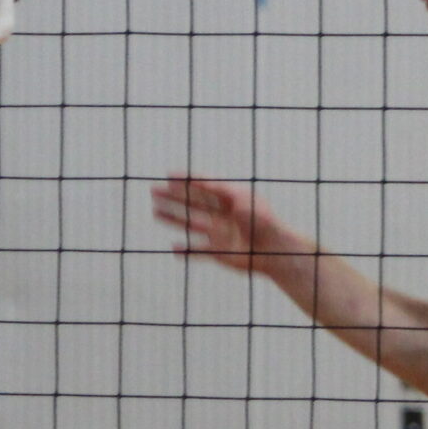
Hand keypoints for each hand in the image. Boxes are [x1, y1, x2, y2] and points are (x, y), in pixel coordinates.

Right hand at [152, 175, 287, 273]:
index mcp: (230, 200)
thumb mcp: (242, 198)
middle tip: (154, 191)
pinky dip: (186, 251)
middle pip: (192, 204)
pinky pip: (197, 251)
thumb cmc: (262, 221)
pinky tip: (173, 247)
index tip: (169, 175)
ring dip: (173, 218)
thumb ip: (220, 190)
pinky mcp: (218, 253)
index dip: (187, 181)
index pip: (204, 187)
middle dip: (173, 197)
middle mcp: (222, 215)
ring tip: (156, 212)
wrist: (273, 250)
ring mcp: (219, 234)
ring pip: (191, 224)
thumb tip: (200, 182)